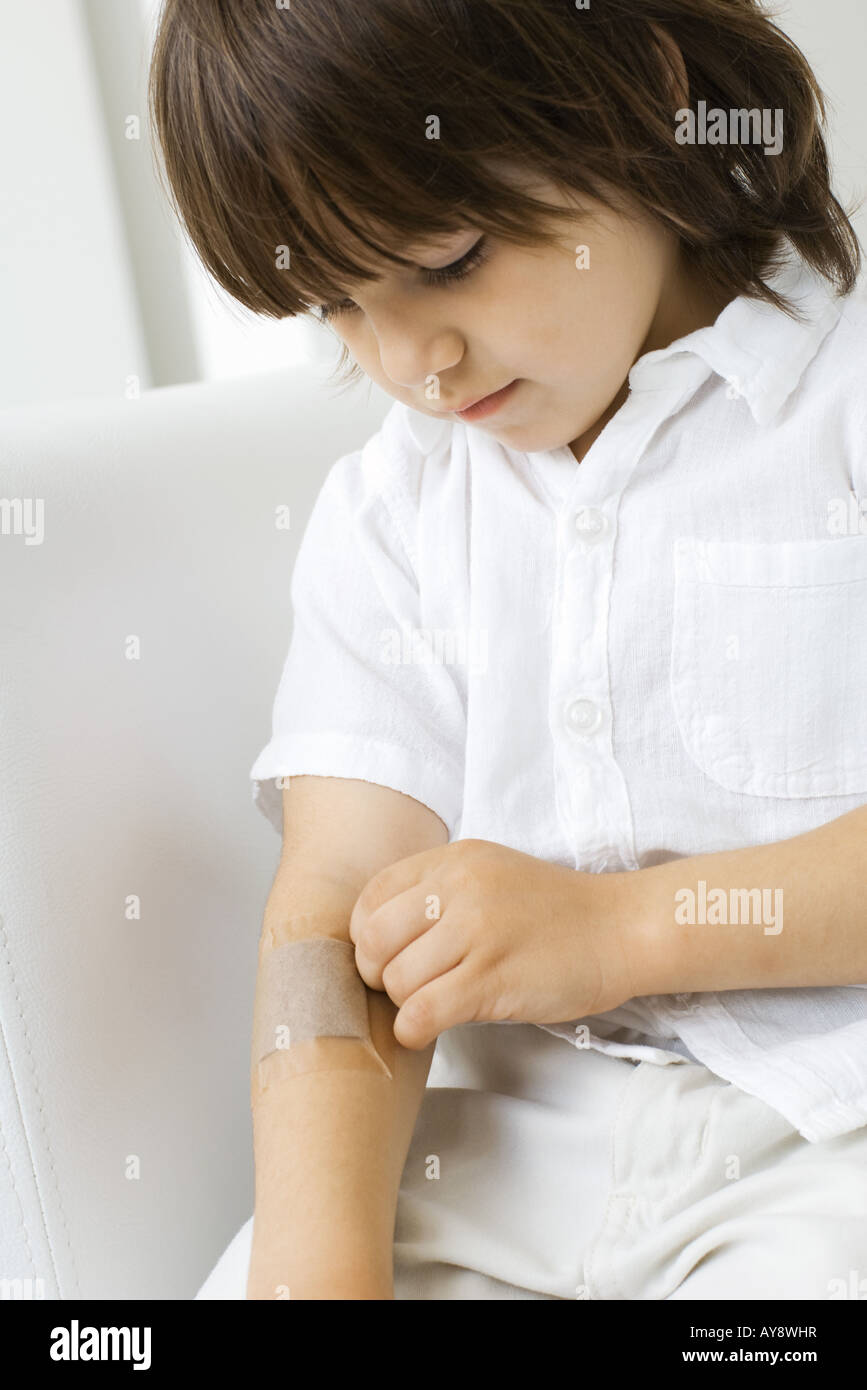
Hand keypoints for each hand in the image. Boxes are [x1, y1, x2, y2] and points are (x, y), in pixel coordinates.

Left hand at [348, 838, 639, 1048]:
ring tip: (429, 1006)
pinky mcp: (493, 979)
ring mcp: (477, 933)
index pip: (374, 896)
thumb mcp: (491, 874)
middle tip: (401, 987)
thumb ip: (439, 891)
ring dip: (404, 1004)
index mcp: (455, 862)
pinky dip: (413, 1029)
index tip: (386, 956)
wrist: (619, 929)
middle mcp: (460, 890)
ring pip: (398, 980)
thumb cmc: (555, 911)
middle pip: (376, 940)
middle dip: (377, 972)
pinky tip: (428, 1030)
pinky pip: (423, 1011)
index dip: (367, 935)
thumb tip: (378, 935)